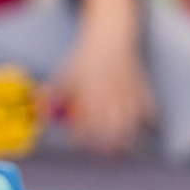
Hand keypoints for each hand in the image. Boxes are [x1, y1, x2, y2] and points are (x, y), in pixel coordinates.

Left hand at [49, 0, 155, 156]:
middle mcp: (112, 91)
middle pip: (113, 128)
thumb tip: (40, 113)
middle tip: (100, 153)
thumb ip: (52, 95)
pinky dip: (145, 123)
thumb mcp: (65, 74)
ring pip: (132, 123)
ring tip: (117, 149)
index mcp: (91, 88)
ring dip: (125, 139)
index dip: (83, 137)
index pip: (88, 121)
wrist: (111, 37)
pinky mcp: (144, 90)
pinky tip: (137, 129)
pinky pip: (149, 112)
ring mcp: (131, 91)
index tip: (78, 143)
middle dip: (105, 145)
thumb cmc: (85, 60)